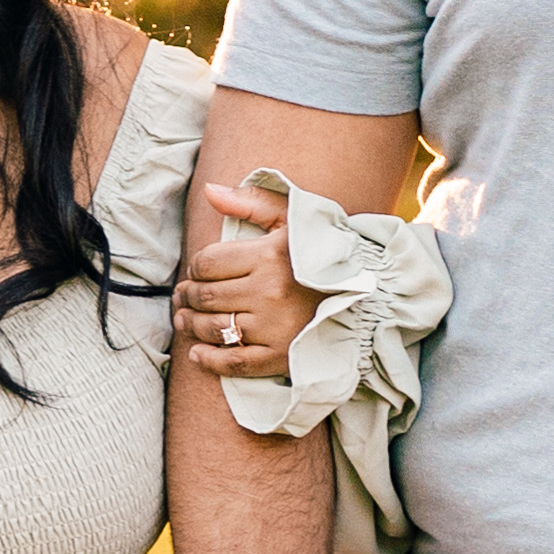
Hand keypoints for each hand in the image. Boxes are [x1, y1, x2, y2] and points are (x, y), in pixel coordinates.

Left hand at [172, 183, 311, 383]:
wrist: (369, 295)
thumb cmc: (325, 253)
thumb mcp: (294, 219)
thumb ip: (251, 202)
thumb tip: (210, 190)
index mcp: (270, 256)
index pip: (208, 263)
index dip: (195, 268)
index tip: (197, 272)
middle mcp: (270, 292)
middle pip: (206, 296)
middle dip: (187, 296)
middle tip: (183, 296)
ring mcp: (275, 327)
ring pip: (214, 329)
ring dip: (191, 325)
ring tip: (186, 319)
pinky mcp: (281, 356)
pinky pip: (234, 363)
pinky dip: (209, 361)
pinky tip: (197, 353)